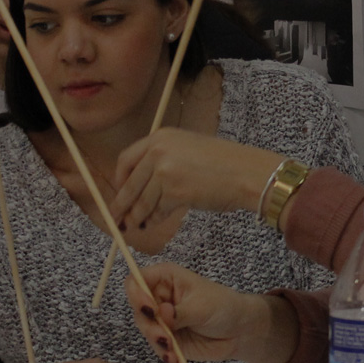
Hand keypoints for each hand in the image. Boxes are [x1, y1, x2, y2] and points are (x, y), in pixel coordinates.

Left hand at [110, 130, 283, 229]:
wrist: (246, 173)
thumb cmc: (224, 163)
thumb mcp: (188, 148)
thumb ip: (163, 159)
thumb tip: (142, 184)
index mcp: (160, 136)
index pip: (126, 159)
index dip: (120, 179)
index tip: (120, 191)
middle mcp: (158, 151)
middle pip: (129, 184)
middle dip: (122, 204)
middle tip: (116, 218)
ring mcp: (165, 171)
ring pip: (142, 201)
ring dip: (138, 216)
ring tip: (135, 226)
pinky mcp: (174, 192)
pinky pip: (157, 211)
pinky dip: (154, 220)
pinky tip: (153, 224)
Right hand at [126, 262, 293, 362]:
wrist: (239, 331)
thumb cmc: (223, 306)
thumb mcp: (202, 306)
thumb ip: (180, 312)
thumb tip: (162, 313)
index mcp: (165, 279)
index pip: (136, 280)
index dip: (136, 294)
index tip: (148, 309)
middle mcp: (159, 298)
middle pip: (137, 308)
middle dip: (149, 325)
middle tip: (164, 336)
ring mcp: (162, 320)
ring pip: (145, 330)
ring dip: (157, 342)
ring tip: (172, 350)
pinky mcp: (167, 339)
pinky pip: (157, 348)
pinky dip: (165, 354)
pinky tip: (175, 359)